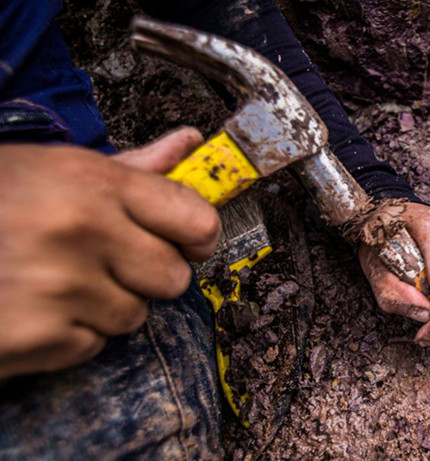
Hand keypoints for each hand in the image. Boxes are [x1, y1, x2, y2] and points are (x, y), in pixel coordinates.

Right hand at [0, 127, 219, 378]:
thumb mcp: (54, 168)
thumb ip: (130, 167)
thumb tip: (189, 145)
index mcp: (91, 182)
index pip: (196, 219)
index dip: (197, 235)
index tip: (186, 239)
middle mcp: (81, 231)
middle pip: (174, 276)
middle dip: (145, 273)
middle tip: (102, 259)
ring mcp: (60, 287)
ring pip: (135, 315)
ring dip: (104, 306)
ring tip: (54, 281)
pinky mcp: (39, 337)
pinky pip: (93, 345)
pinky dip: (69, 335)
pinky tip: (32, 307)